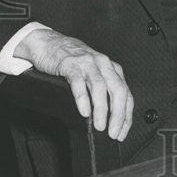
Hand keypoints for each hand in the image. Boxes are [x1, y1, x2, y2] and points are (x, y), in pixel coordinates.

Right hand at [14, 28, 132, 140]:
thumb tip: (108, 120)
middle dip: (118, 115)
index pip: (126, 94)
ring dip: (102, 109)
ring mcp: (88, 63)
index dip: (126, 115)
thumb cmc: (73, 62)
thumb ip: (102, 91)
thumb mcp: (93, 75)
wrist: (49, 43)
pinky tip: (84, 111)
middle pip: (118, 90)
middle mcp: (104, 64)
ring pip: (100, 87)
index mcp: (112, 69)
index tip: (122, 132)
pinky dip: (83, 98)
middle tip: (113, 133)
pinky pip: (79, 82)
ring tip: (100, 126)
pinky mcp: (71, 64)